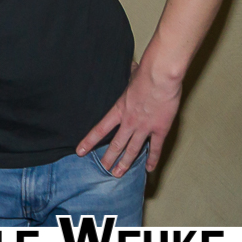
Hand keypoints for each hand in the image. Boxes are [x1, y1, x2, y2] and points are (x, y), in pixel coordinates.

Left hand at [76, 60, 180, 175]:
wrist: (160, 77)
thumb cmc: (145, 73)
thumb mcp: (129, 76)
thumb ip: (127, 76)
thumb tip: (130, 67)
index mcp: (118, 109)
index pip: (99, 129)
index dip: (89, 141)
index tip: (80, 151)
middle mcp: (129, 121)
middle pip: (116, 144)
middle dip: (109, 158)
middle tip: (103, 170)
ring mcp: (144, 127)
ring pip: (132, 150)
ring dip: (125, 163)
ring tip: (118, 174)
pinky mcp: (160, 129)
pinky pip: (155, 148)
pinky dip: (152, 159)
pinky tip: (148, 168)